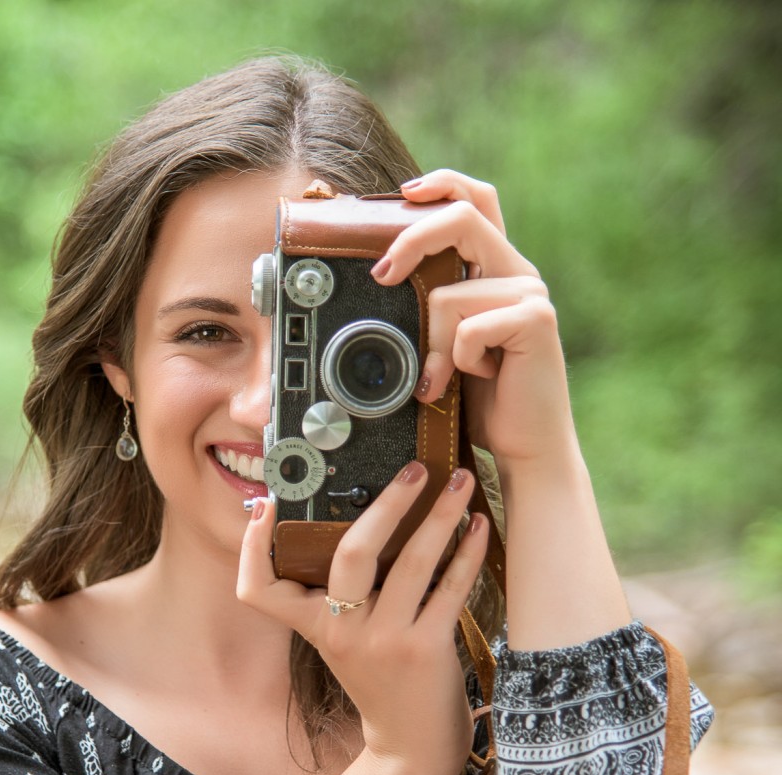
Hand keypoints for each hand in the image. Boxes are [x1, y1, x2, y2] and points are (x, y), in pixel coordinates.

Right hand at [236, 463, 487, 774]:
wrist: (411, 748)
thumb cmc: (383, 684)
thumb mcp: (347, 643)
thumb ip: (345, 597)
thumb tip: (368, 527)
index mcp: (315, 627)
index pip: (260, 591)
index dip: (251, 548)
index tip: (264, 506)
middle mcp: (342, 632)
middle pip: (350, 553)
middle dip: (386, 504)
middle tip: (413, 469)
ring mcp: (383, 642)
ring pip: (410, 562)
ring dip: (440, 515)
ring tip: (457, 480)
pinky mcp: (425, 650)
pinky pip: (449, 588)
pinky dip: (466, 553)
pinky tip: (478, 526)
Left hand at [372, 169, 576, 470]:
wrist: (527, 446)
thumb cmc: (482, 400)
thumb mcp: (445, 345)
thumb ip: (431, 307)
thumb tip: (382, 276)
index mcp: (497, 270)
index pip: (478, 201)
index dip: (443, 183)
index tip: (403, 194)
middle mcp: (518, 273)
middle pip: (461, 218)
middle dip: (411, 240)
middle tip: (381, 276)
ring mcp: (530, 294)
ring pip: (448, 294)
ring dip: (432, 346)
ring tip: (441, 380)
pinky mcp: (536, 320)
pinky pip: (467, 327)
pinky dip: (457, 361)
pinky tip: (479, 379)